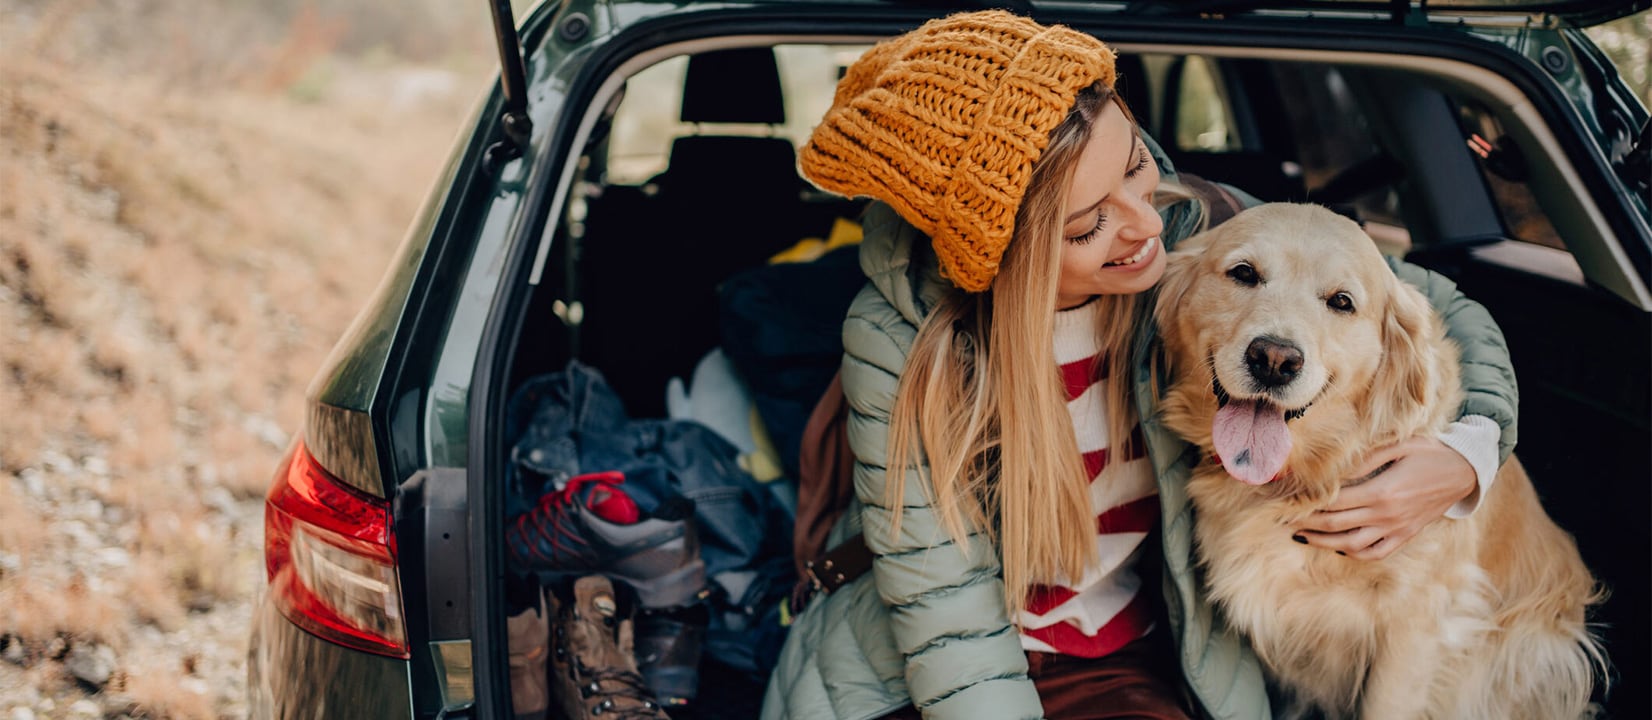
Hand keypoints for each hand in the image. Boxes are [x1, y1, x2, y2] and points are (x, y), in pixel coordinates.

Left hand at [1291, 436, 1475, 560]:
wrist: (1464, 471)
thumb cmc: (1429, 452)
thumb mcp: (1397, 446)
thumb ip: (1364, 459)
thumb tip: (1332, 471)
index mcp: (1382, 491)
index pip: (1335, 502)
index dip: (1308, 503)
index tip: (1288, 500)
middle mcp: (1387, 515)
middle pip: (1336, 524)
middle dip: (1307, 523)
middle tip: (1284, 520)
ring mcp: (1397, 529)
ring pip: (1351, 544)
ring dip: (1323, 542)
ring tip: (1302, 535)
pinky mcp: (1405, 536)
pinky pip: (1375, 552)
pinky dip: (1353, 552)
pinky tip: (1338, 546)